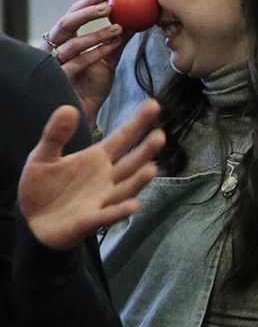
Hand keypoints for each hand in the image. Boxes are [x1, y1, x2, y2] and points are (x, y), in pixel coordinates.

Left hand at [18, 99, 162, 249]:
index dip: (137, 122)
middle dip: (146, 151)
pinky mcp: (90, 220)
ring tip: (151, 168)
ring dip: (138, 180)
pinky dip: (120, 211)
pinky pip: (108, 215)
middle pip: (131, 163)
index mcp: (97, 159)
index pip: (122, 138)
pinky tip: (133, 205)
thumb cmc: (41, 187)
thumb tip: (68, 107)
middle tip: (159, 136)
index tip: (154, 104)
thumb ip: (55, 134)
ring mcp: (102, 199)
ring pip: (126, 188)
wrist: (29, 221)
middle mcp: (106, 178)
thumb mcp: (42, 157)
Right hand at [41, 0, 134, 122]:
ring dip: (96, 33)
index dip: (89, 2)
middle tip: (109, 6)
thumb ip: (117, 41)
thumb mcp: (108, 59)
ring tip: (119, 28)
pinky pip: (77, 63)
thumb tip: (136, 21)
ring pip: (71, 43)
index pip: (72, 14)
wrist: (86, 113)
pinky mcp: (58, 80)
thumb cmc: (92, 86)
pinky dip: (96, 52)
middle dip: (86, 12)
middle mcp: (54, 49)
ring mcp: (54, 64)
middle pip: (65, 24)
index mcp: (63, 40)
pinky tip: (113, 45)